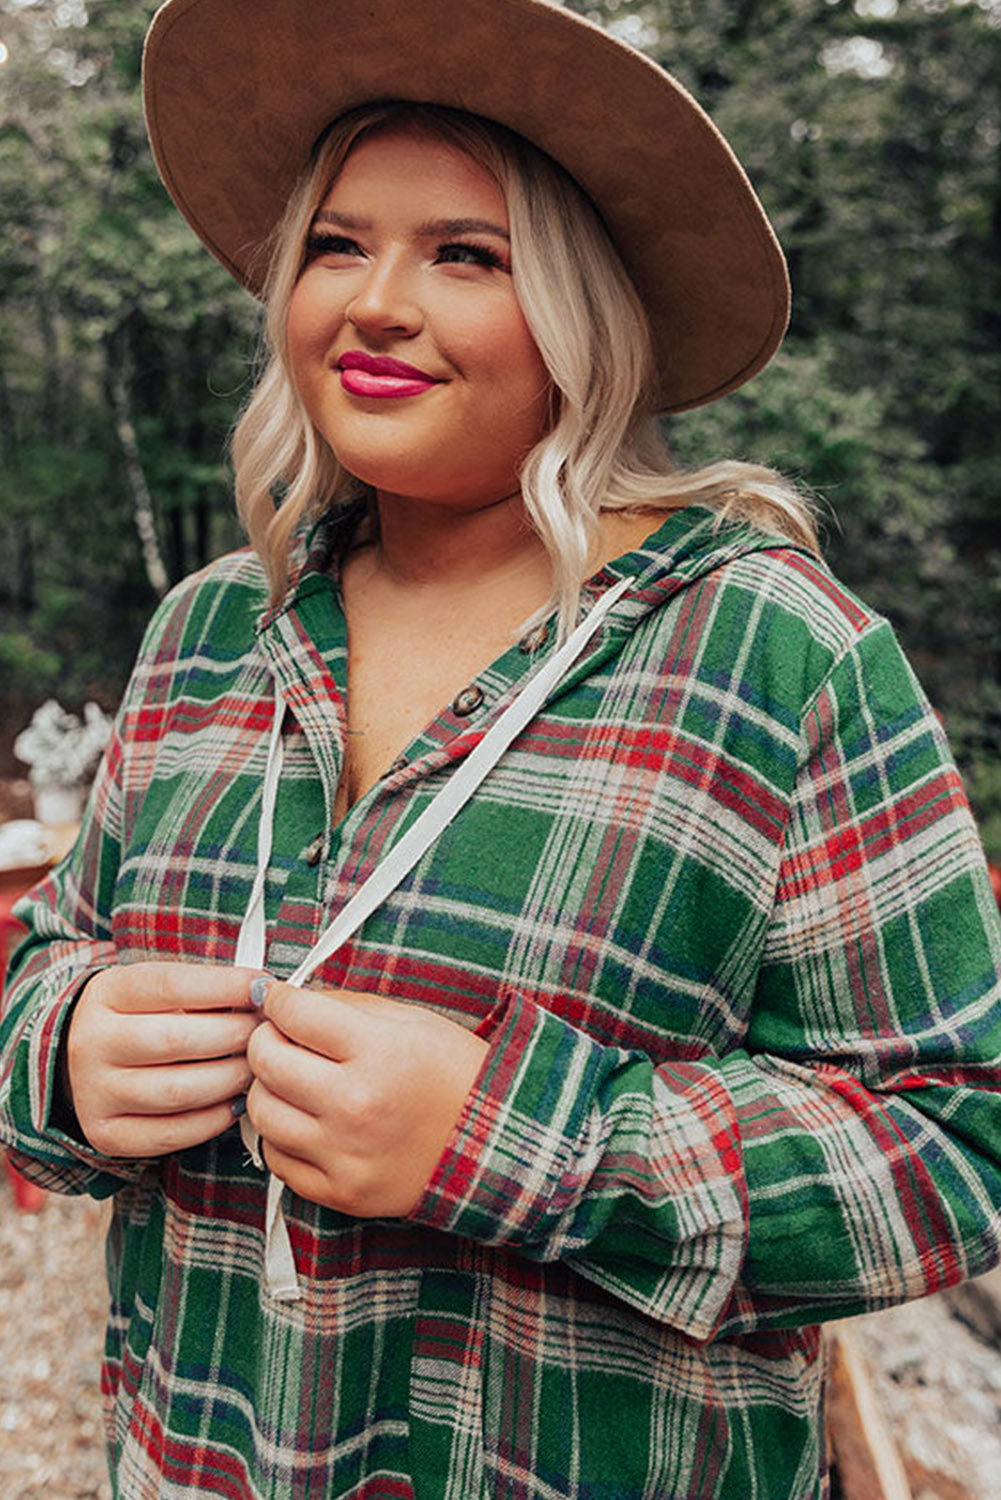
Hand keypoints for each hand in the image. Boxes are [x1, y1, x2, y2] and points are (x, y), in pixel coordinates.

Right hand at [66, 962, 259, 1157]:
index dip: (225, 986)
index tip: (263, 989)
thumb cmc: (137, 1018)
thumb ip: (203, 990)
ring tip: (255, 1068)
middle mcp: (93, 1041)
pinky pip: (170, 1134)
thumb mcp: (155, 990)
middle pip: (176, 1040)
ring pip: (177, 1091)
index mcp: (107, 993)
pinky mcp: (106, 1133)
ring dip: (230, 1080)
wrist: (78, 1059)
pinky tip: (233, 1102)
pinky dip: (212, 1120)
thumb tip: (263, 995)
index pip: (171, 985)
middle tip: (266, 1034)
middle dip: (235, 1036)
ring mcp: (95, 1091)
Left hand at [245, 981, 487, 1217]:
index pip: (293, 1014)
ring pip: (261, 1112)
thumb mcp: (412, 1020)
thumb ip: (346, 1008)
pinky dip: (282, 1136)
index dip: (276, 999)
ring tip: (291, 1081)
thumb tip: (291, 1002)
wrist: (496, 1143)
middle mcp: (356, 1104)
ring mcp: (345, 1153)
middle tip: (278, 1037)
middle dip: (264, 1040)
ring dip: (268, 1089)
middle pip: (266, 1060)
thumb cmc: (456, 1076)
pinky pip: (277, 1160)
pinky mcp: (341, 1192)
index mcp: (378, 1051)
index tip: (274, 998)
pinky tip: (305, 1121)